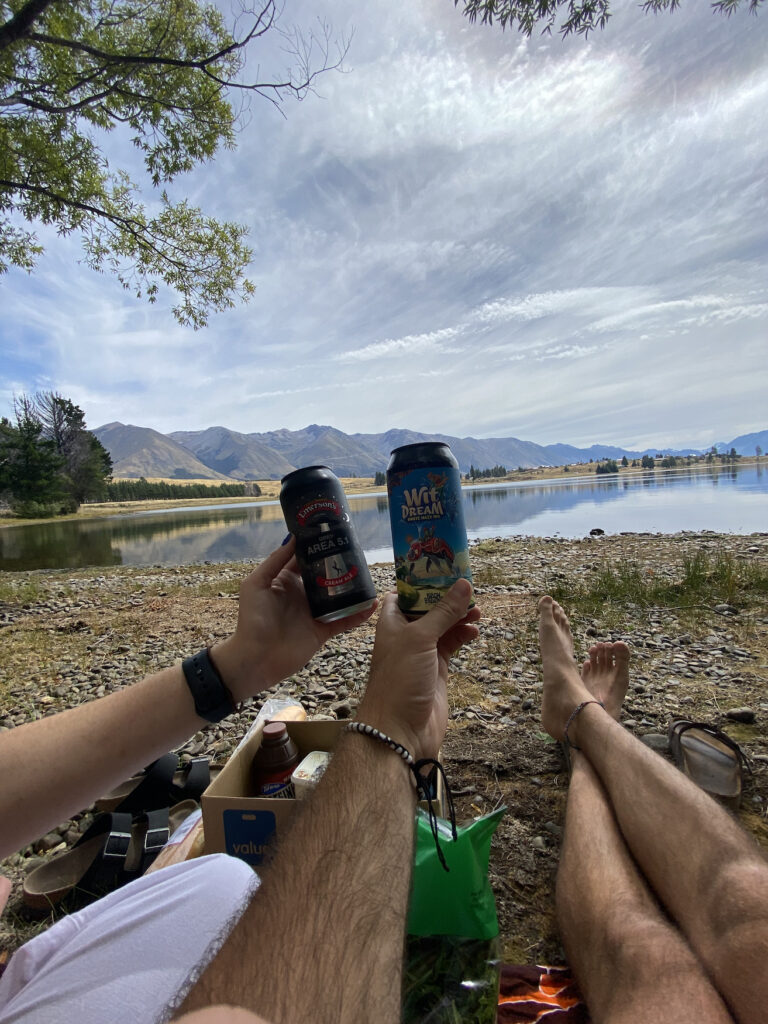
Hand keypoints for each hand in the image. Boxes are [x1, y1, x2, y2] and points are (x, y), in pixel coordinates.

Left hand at [211, 538, 375, 702]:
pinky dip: (359, 613)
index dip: (316, 547)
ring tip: (369, 575)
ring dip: (353, 588)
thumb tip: (293, 536)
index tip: (331, 532)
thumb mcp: (257, 584)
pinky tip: (373, 603)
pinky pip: (345, 619)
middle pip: (325, 576)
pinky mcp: (324, 630)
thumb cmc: (253, 619)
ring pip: (338, 596)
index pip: (304, 559)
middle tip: (357, 551)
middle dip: (339, 564)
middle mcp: (302, 594)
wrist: (257, 658)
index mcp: (285, 581)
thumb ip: (275, 560)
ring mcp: (314, 613)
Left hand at [357, 579, 480, 761]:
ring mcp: (422, 653)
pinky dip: (463, 636)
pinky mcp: (436, 669)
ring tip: (477, 610)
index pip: (402, 594)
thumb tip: (464, 584)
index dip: (419, 582)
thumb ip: (443, 611)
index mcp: (391, 623)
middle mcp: (405, 636)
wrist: (399, 730)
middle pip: (427, 609)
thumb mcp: (420, 638)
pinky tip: (474, 631)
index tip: (441, 570)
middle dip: (446, 599)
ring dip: (458, 617)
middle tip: (468, 589)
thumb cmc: (400, 680)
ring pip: (442, 627)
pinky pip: (451, 645)